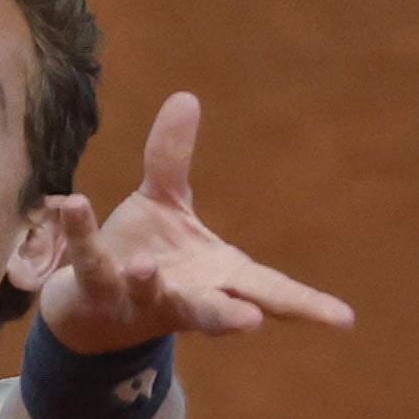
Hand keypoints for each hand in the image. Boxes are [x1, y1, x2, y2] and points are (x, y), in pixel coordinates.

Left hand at [37, 91, 354, 353]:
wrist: (85, 308)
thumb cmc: (143, 258)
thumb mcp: (163, 204)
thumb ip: (172, 159)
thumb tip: (186, 96)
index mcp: (217, 279)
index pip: (269, 293)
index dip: (307, 305)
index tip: (345, 319)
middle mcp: (183, 298)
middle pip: (213, 313)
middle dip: (231, 317)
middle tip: (253, 322)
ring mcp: (139, 303)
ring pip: (148, 296)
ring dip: (148, 283)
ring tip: (146, 265)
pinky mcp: (96, 294)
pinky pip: (90, 263)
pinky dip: (82, 234)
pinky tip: (73, 202)